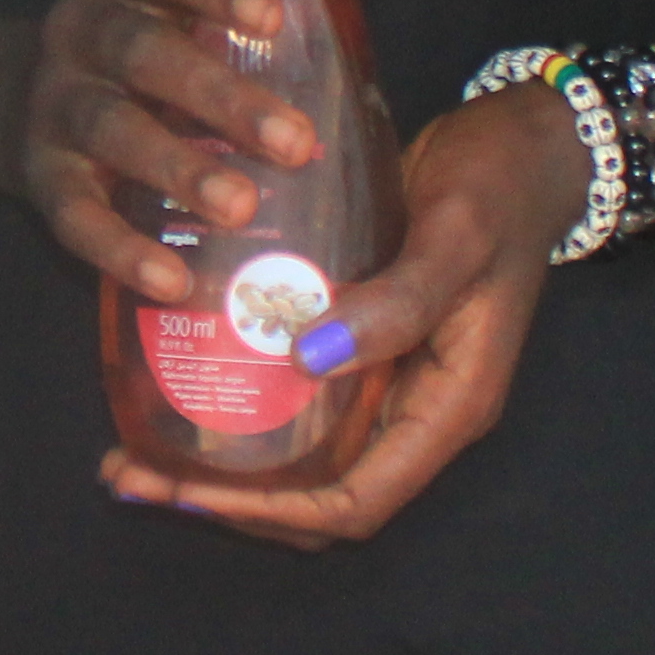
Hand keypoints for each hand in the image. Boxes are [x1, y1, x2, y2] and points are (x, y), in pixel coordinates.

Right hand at [20, 0, 460, 301]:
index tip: (271, 16)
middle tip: (295, 143)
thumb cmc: (173, 40)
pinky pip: (73, 215)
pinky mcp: (41, 179)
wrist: (33, 100)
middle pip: (143, 54)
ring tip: (240, 209)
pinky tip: (174, 280)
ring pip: (108, 130)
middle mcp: (84, 31)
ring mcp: (56, 106)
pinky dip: (120, 249)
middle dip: (216, 96)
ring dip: (174, 169)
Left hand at [101, 78, 589, 547]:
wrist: (522, 143)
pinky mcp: (362, 343)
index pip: (356, 502)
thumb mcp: (456, 234)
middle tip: (132, 474)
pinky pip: (298, 401)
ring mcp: (388, 381)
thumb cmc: (498, 185)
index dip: (269, 510)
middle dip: (228, 502)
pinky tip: (181, 380)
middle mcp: (416, 411)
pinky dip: (240, 408)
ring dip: (224, 467)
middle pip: (318, 498)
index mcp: (450, 407)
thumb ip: (399, 300)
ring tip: (136, 448)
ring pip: (304, 459)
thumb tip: (309, 359)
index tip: (185, 492)